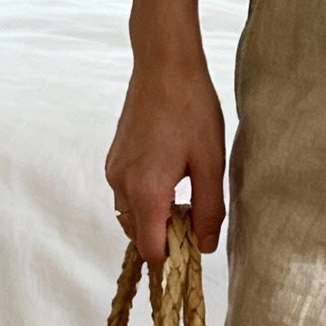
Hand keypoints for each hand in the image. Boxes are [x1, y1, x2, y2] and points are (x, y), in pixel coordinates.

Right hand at [105, 53, 225, 266]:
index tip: (194, 252)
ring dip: (154, 218)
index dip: (172, 258)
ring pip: (130, 215)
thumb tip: (205, 247)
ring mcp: (114, 170)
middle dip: (163, 238)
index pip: (150, 250)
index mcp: (145, 191)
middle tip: (195, 221)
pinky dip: (145, 200)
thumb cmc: (191, 109)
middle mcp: (121, 184)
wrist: (164, 66)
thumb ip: (209, 211)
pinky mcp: (114, 158)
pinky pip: (126, 194)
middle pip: (137, 235)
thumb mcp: (211, 164)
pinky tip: (171, 180)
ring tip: (186, 198)